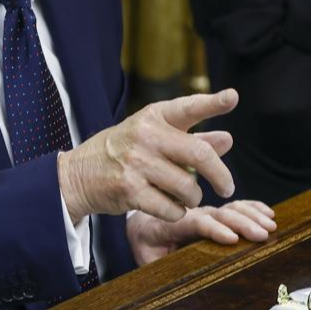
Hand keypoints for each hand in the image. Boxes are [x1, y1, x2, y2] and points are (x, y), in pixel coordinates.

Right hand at [59, 89, 238, 223]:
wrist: (78, 174)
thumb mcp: (154, 137)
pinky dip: (177, 212)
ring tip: (186, 196)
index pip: (188, 107)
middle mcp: (145, 136)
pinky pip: (171, 208)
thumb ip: (193, 138)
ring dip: (193, 197)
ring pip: (188, 187)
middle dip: (220, 175)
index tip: (232, 97)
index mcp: (153, 116)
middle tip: (228, 187)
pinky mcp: (129, 190)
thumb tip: (228, 139)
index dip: (212, 103)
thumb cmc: (124, 153)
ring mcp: (136, 163)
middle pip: (200, 154)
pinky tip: (170, 207)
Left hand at [127, 199, 276, 265]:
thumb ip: (158, 272)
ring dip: (252, 215)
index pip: (196, 223)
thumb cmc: (146, 246)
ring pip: (230, 207)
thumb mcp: (147, 262)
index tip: (233, 239)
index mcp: (172, 225)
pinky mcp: (215, 213)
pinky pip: (236, 205)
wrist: (143, 224)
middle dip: (243, 224)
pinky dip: (253, 207)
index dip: (215, 229)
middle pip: (219, 214)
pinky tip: (268, 213)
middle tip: (263, 235)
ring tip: (271, 226)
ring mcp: (206, 212)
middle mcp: (192, 214)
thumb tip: (168, 293)